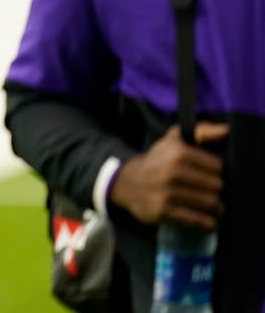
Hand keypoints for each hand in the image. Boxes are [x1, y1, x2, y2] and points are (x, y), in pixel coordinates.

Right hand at [109, 122, 228, 229]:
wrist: (127, 182)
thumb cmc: (159, 160)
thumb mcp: (175, 140)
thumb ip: (202, 131)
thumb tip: (226, 131)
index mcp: (177, 152)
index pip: (217, 167)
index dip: (217, 172)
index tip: (210, 175)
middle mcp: (171, 171)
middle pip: (216, 187)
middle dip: (217, 191)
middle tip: (211, 193)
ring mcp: (166, 193)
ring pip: (210, 204)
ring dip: (216, 209)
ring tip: (213, 207)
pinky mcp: (162, 211)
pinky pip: (197, 221)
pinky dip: (208, 223)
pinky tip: (207, 221)